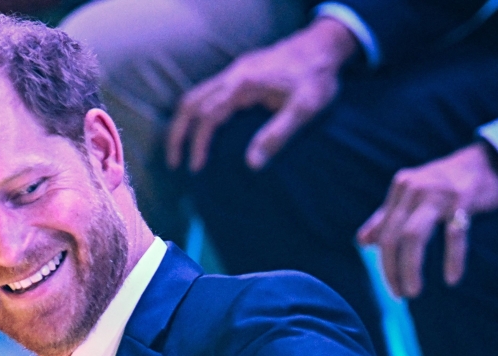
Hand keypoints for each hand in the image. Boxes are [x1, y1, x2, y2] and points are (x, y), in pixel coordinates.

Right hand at [165, 17, 356, 172]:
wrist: (324, 46)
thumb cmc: (317, 79)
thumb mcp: (304, 109)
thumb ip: (277, 135)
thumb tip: (251, 165)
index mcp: (243, 85)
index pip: (208, 116)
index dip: (198, 144)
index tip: (196, 168)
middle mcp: (232, 76)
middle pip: (190, 103)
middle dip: (177, 134)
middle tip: (174, 163)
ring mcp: (233, 72)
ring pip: (194, 96)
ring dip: (182, 123)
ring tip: (180, 150)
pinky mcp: (238, 74)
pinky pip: (205, 93)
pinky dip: (195, 113)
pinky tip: (200, 130)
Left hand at [356, 142, 497, 297]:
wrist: (489, 161)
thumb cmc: (447, 184)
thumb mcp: (413, 196)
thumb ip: (387, 217)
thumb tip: (361, 241)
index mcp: (401, 189)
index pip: (384, 232)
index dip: (385, 262)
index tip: (392, 286)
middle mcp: (415, 189)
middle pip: (394, 236)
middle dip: (392, 269)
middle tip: (400, 295)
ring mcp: (439, 193)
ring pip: (414, 236)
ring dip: (410, 268)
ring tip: (412, 291)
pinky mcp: (464, 198)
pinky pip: (454, 234)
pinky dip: (452, 259)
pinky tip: (451, 278)